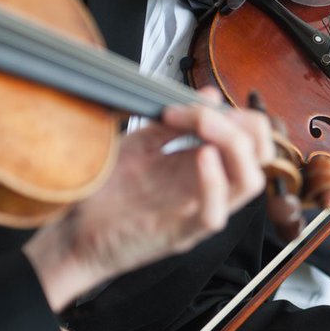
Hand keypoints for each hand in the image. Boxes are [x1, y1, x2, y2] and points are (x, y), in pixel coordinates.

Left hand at [25, 89, 273, 310]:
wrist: (71, 233)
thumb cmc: (102, 193)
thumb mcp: (138, 145)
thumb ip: (172, 123)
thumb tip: (209, 94)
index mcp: (200, 168)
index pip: (248, 139)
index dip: (234, 114)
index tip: (194, 102)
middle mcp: (206, 190)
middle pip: (258, 157)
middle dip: (240, 125)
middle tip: (201, 115)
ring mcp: (196, 213)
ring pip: (248, 183)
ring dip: (232, 146)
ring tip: (203, 128)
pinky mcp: (179, 236)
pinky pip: (214, 215)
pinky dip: (213, 183)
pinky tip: (200, 157)